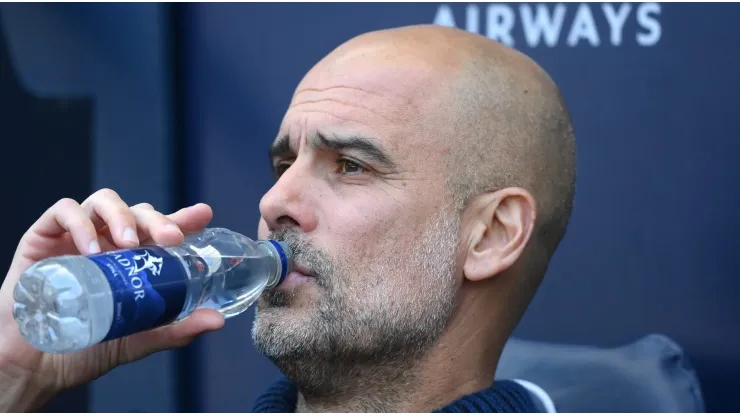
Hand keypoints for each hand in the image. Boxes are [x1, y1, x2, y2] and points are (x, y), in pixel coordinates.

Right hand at [0, 189, 224, 411]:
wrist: (35, 363)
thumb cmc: (86, 346)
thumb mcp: (138, 339)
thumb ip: (175, 329)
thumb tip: (216, 320)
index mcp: (134, 260)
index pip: (162, 229)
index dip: (184, 217)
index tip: (203, 213)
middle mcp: (109, 243)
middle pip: (138, 212)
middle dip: (158, 219)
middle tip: (171, 238)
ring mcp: (77, 237)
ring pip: (104, 201)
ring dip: (122, 216)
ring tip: (130, 244)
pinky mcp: (44, 237)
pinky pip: (64, 211)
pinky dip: (80, 223)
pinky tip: (91, 250)